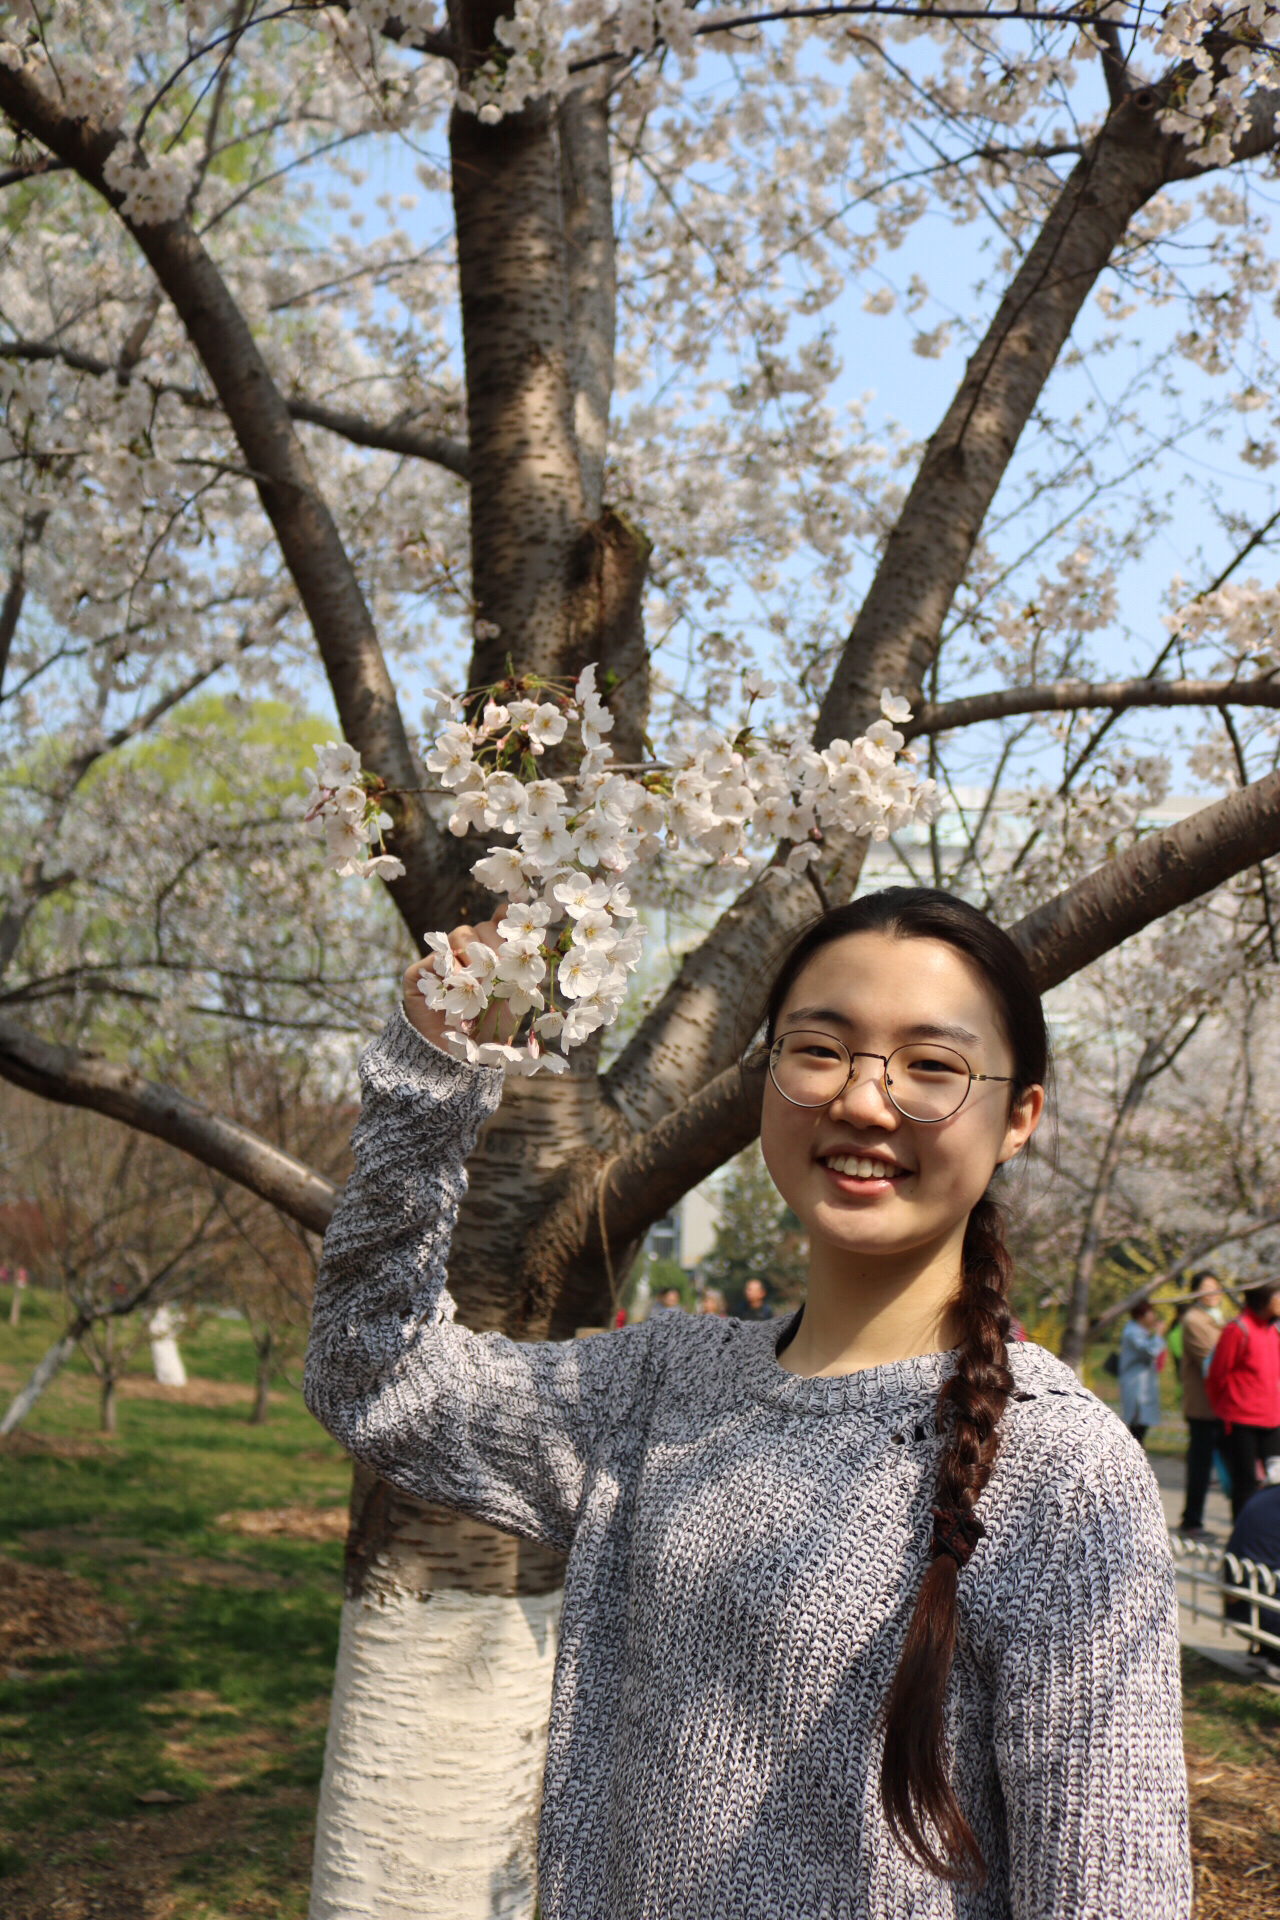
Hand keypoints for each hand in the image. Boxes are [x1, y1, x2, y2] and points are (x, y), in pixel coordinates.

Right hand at [402, 915, 519, 1047]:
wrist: (454, 1053)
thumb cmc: (489, 1026)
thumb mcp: (514, 1000)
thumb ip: (524, 975)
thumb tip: (542, 950)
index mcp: (491, 950)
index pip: (500, 922)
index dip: (509, 923)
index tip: (519, 936)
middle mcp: (468, 949)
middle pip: (483, 928)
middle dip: (496, 945)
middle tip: (502, 967)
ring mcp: (443, 957)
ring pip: (461, 935)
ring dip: (476, 955)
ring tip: (484, 979)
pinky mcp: (421, 971)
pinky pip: (438, 957)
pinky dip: (454, 968)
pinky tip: (463, 983)